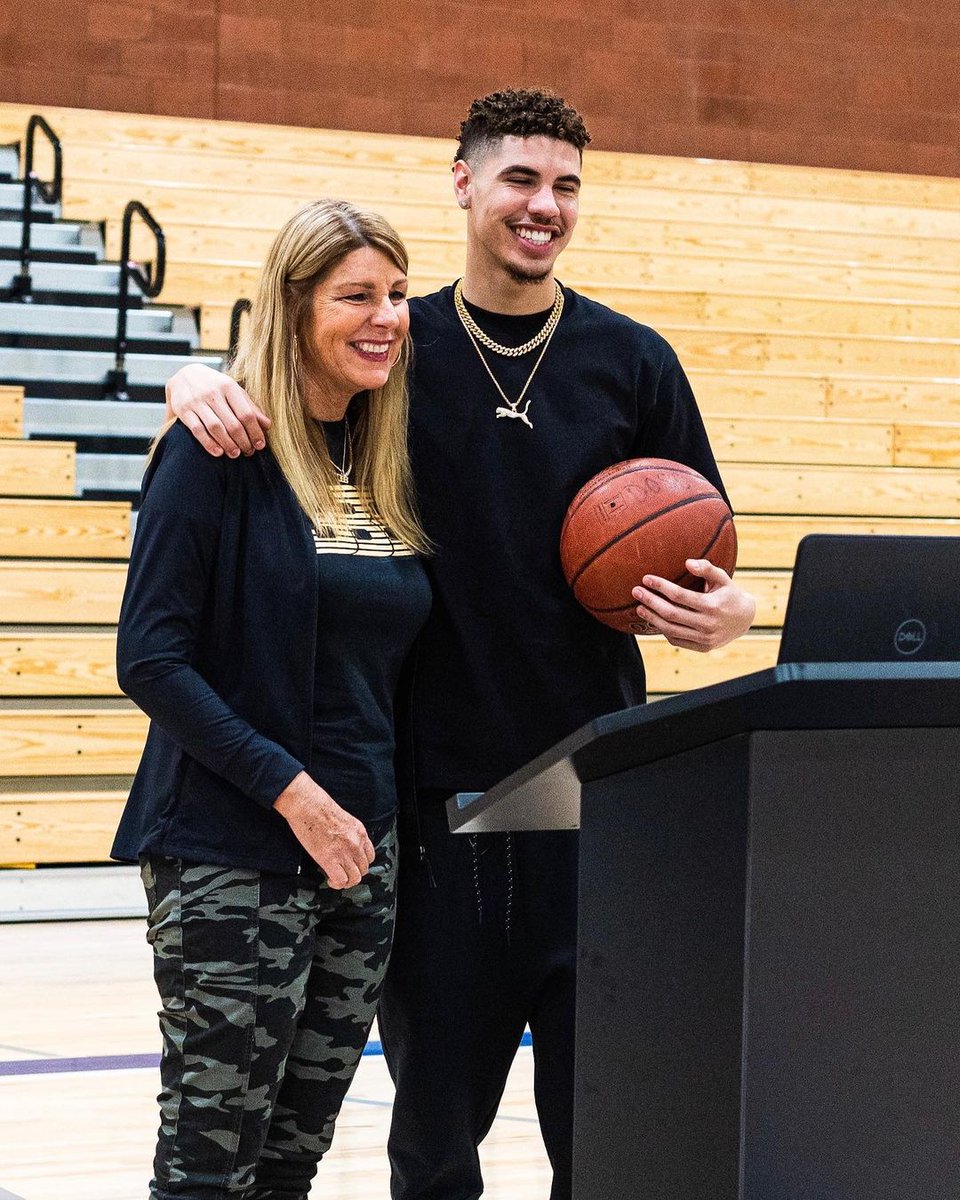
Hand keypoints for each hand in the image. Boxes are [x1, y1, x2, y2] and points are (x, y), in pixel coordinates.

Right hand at [165, 363, 270, 457]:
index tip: (260, 445)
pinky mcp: (183, 410)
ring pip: (216, 428)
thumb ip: (250, 407)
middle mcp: (212, 392)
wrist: (184, 374)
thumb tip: (267, 425)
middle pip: (232, 424)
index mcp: (228, 386)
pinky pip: (197, 430)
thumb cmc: (215, 386)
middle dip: (243, 441)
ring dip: (228, 444)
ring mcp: (196, 401)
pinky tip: (218, 452)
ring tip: (235, 454)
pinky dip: (209, 443)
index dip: (255, 432)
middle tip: (248, 452)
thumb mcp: (234, 391)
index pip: (246, 414)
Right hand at [273, 772, 374, 888]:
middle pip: (364, 869)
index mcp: (360, 832)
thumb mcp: (344, 819)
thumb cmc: (320, 808)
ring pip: (355, 878)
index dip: (360, 863)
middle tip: (342, 873)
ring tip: (337, 879)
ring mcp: (344, 852)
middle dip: (353, 873)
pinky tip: (330, 880)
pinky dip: (336, 883)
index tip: (351, 865)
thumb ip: (349, 834)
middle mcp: (356, 843)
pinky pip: (341, 880)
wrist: (308, 805)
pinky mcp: (330, 859)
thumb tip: (344, 845)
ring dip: (346, 882)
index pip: (370, 855)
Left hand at [631, 559, 755, 652]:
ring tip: (639, 608)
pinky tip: (654, 620)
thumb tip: (687, 562)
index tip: (646, 579)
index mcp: (713, 605)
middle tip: (636, 591)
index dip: (661, 586)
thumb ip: (707, 568)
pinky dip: (663, 630)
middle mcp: (708, 624)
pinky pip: (676, 639)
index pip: (680, 595)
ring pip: (671, 629)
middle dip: (651, 601)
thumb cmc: (729, 594)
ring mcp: (705, 639)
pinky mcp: (702, 648)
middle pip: (671, 613)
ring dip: (652, 618)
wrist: (745, 620)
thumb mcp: (723, 578)